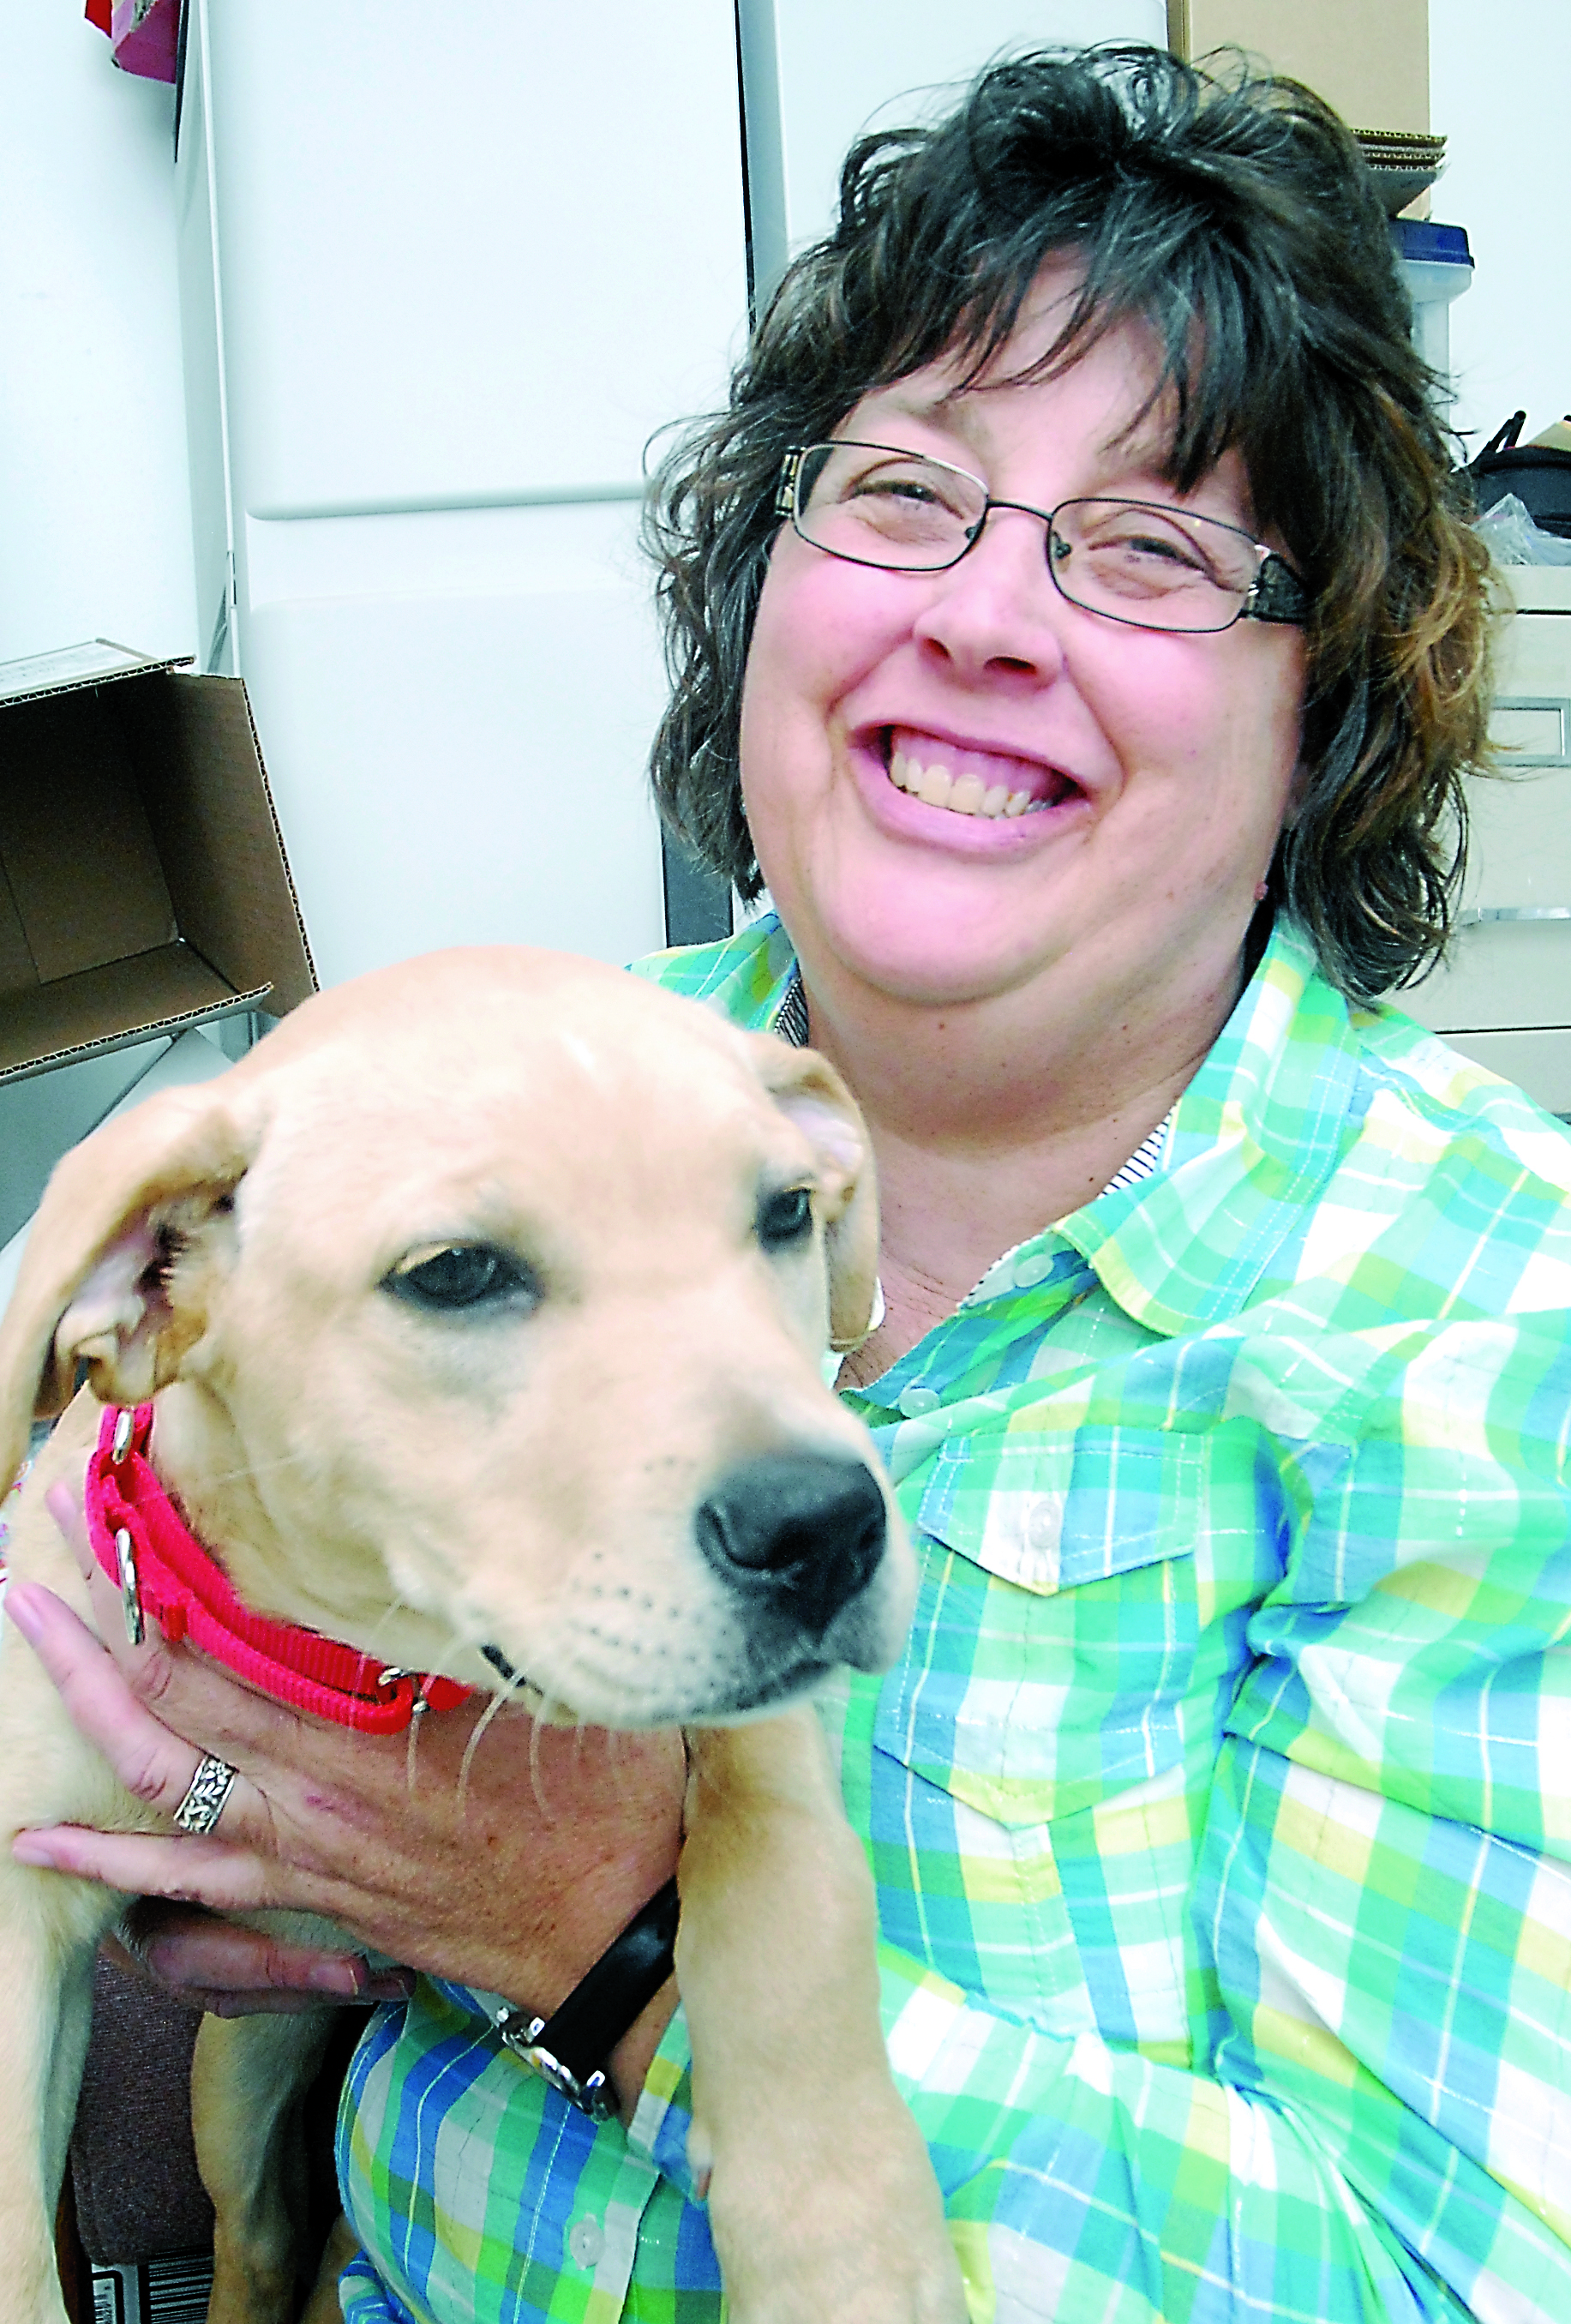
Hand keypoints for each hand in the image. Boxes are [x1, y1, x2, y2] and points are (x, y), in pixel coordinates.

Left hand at [9, 1478, 685, 2104]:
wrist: (614, 1933)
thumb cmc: (603, 1801)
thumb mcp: (552, 1688)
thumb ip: (484, 1631)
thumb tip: (450, 1545)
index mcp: (370, 1736)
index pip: (231, 1648)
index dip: (163, 1579)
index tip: (130, 1504)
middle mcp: (314, 1794)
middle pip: (168, 1702)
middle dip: (95, 1623)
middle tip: (47, 1542)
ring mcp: (301, 1851)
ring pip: (154, 1783)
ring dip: (83, 1708)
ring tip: (27, 1634)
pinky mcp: (309, 1895)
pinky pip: (182, 1881)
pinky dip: (103, 1859)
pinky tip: (38, 1840)